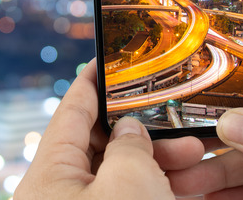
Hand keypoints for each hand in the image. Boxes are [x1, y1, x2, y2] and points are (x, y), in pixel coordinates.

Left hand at [15, 60, 204, 199]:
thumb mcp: (130, 181)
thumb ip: (129, 145)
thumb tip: (130, 131)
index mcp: (47, 177)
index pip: (70, 110)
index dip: (94, 79)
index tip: (112, 56)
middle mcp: (58, 194)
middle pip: (100, 142)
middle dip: (144, 127)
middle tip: (177, 117)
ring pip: (119, 172)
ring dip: (159, 159)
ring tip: (195, 151)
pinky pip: (127, 194)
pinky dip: (156, 184)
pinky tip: (186, 177)